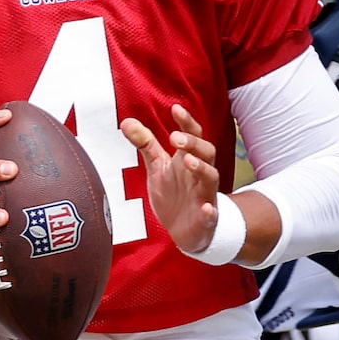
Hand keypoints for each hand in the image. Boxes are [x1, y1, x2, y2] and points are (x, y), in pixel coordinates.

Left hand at [120, 103, 224, 256]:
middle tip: (175, 138)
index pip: (193, 135)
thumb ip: (145, 144)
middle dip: (193, 143)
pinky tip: (206, 208)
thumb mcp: (157, 167)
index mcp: (188, 159)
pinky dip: (209, 211)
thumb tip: (127, 122)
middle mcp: (199, 174)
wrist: (183, 230)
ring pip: (211, 178)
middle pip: (207, 152)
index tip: (175, 109)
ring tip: (188, 160)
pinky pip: (211, 214)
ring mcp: (204, 195)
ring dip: (202, 168)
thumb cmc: (173, 194)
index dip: (187, 122)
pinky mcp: (205, 219)